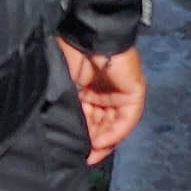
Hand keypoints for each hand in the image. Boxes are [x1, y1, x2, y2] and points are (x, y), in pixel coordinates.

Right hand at [58, 40, 146, 163]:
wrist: (87, 34)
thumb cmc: (70, 53)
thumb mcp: (62, 84)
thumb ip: (64, 105)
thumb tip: (56, 127)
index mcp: (89, 91)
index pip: (88, 120)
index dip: (81, 136)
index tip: (72, 151)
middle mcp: (107, 94)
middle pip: (102, 125)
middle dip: (92, 143)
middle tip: (82, 156)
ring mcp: (122, 93)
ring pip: (115, 125)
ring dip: (103, 142)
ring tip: (90, 154)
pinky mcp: (134, 93)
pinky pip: (127, 119)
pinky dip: (115, 132)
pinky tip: (102, 141)